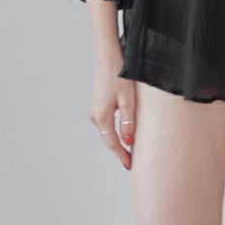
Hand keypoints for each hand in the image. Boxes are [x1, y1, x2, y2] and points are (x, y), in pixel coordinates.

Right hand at [86, 52, 135, 169]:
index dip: (121, 155)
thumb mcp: (128, 101)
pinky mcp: (95, 105)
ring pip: (105, 131)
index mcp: (101, 117)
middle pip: (107, 139)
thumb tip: (128, 142)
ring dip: (116, 140)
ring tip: (129, 149)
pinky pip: (104, 123)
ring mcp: (92, 110)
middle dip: (119, 150)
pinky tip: (121, 132)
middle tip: (131, 161)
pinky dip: (112, 130)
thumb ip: (128, 123)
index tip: (130, 166)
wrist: (107, 58)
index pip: (112, 143)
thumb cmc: (120, 77)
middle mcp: (93, 116)